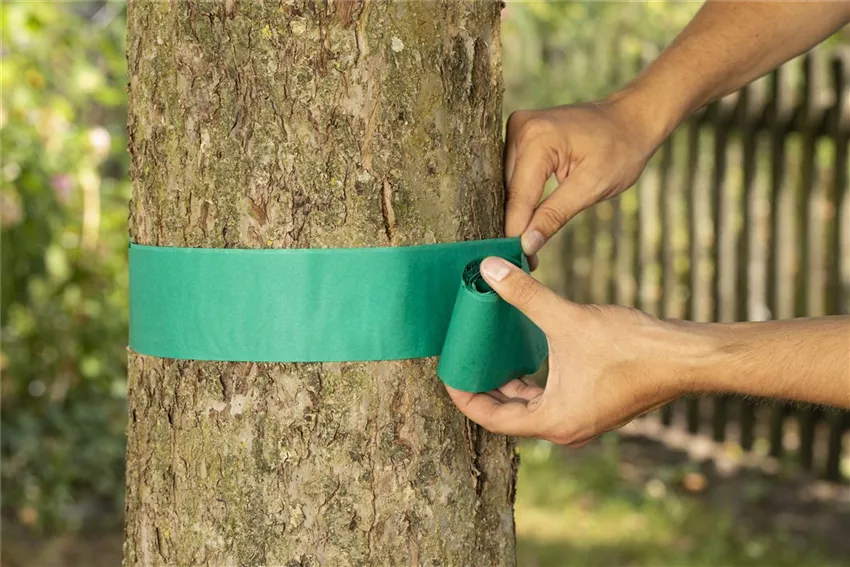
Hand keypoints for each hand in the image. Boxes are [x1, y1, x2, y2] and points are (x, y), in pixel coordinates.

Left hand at [445, 257, 699, 444]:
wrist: (686, 356)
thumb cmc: (631, 347)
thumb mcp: (567, 319)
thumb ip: (524, 295)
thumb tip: (489, 270)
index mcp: (553, 420)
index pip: (491, 418)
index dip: (464, 396)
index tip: (448, 374)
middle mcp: (565, 427)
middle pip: (508, 415)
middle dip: (484, 388)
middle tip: (464, 361)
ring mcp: (583, 418)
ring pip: (531, 406)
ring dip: (509, 384)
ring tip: (488, 356)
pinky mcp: (596, 404)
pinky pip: (551, 398)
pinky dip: (533, 381)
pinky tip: (527, 354)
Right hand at [504, 99, 660, 267]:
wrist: (631, 118)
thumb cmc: (620, 149)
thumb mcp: (592, 187)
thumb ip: (554, 215)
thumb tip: (526, 245)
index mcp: (536, 138)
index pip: (519, 197)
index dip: (517, 233)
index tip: (518, 263)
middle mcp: (520, 128)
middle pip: (509, 191)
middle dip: (518, 225)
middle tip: (527, 259)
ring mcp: (518, 128)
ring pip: (508, 185)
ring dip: (519, 212)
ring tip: (528, 243)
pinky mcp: (520, 134)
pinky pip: (515, 174)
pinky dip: (523, 197)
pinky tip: (531, 218)